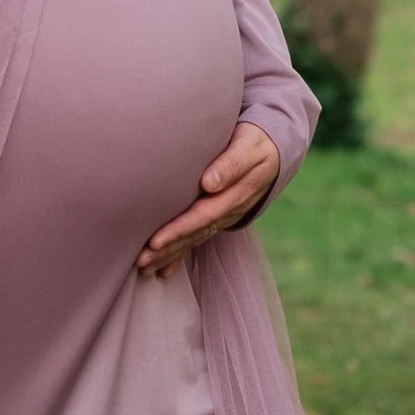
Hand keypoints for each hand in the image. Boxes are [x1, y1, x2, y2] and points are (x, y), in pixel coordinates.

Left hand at [137, 120, 278, 275]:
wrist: (274, 150)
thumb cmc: (255, 143)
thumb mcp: (249, 147)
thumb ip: (232, 164)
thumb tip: (209, 183)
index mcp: (235, 195)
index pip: (202, 216)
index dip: (178, 229)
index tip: (155, 241)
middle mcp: (228, 210)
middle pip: (195, 233)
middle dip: (167, 248)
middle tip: (141, 261)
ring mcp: (223, 216)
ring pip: (194, 239)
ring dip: (170, 254)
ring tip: (144, 267)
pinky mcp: (217, 216)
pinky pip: (198, 237)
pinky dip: (180, 254)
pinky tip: (163, 270)